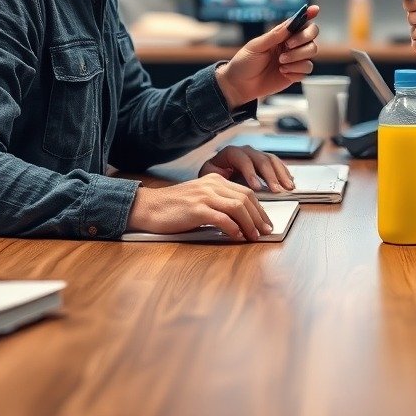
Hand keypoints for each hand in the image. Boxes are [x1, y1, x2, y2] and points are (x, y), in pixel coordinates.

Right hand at [126, 174, 273, 240]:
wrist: (149, 207)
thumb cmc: (174, 207)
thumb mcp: (200, 197)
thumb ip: (219, 202)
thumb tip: (241, 219)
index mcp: (215, 179)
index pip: (246, 192)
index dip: (259, 208)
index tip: (265, 222)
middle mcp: (212, 184)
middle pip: (246, 198)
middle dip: (259, 216)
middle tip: (266, 231)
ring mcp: (204, 196)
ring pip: (238, 207)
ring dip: (250, 223)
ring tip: (255, 236)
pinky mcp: (196, 209)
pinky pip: (222, 218)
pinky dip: (233, 228)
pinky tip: (238, 236)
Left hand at [200, 145, 294, 193]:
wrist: (213, 171)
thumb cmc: (210, 176)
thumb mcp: (209, 176)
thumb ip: (219, 180)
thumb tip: (231, 191)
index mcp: (230, 152)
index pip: (243, 160)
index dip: (251, 173)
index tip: (257, 188)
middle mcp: (245, 151)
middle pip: (261, 159)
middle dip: (270, 176)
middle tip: (277, 190)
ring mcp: (255, 154)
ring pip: (272, 160)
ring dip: (282, 174)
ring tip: (289, 187)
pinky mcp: (263, 161)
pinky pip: (276, 163)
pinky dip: (284, 172)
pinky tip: (290, 181)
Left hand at [215, 6, 319, 108]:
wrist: (240, 85)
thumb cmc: (245, 62)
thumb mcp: (256, 46)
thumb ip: (274, 35)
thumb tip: (291, 24)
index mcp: (281, 35)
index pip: (299, 22)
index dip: (309, 14)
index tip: (315, 9)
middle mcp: (291, 45)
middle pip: (312, 36)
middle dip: (303, 39)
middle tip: (288, 45)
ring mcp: (294, 59)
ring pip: (312, 52)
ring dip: (297, 57)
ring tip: (281, 62)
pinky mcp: (295, 74)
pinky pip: (307, 70)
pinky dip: (296, 71)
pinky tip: (282, 72)